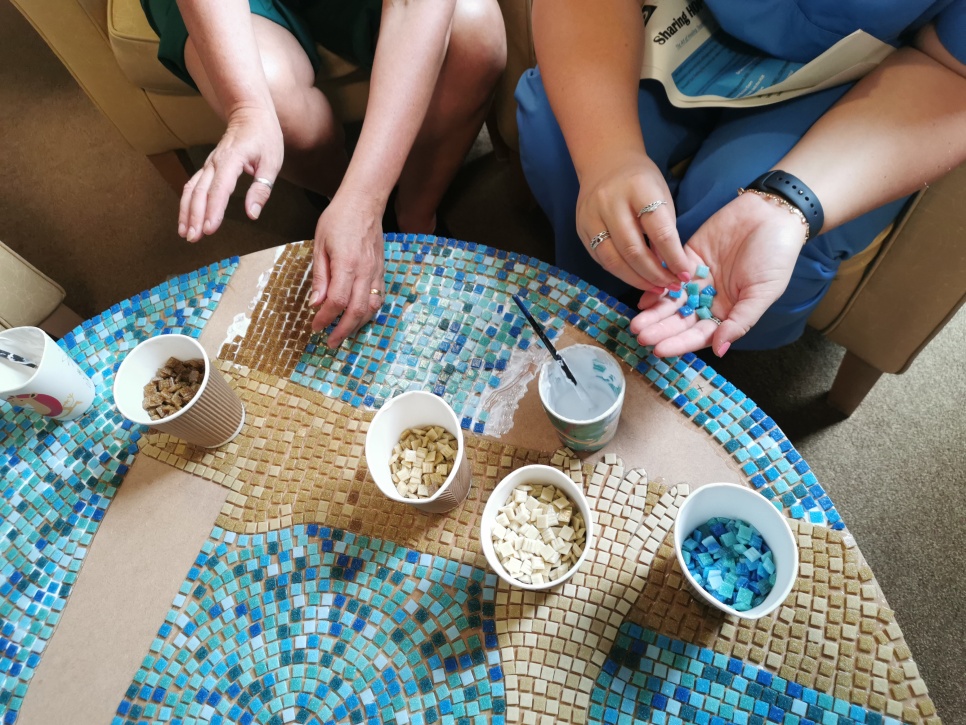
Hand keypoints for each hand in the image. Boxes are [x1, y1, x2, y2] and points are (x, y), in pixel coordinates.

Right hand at [179, 105, 283, 241]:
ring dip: (186, 212)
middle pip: (199, 192)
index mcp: (231, 160)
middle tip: (193, 237)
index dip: (213, 210)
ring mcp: (209, 164)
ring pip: (191, 189)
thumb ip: (261, 189)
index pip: (219, 189)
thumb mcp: (272, 162)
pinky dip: (186, 202)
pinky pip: (192, 185)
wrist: (249, 112)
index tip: (209, 229)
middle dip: (194, 216)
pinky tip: (185, 217)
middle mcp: (215, 163)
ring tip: (185, 233)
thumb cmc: (264, 136)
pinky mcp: (208, 167)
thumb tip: (252, 214)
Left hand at [308, 193, 386, 347]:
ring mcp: (376, 272)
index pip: (337, 302)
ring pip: (371, 308)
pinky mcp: (381, 271)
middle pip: (357, 311)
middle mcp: (365, 272)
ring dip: (358, 325)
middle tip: (330, 342)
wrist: (364, 202)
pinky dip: (368, 313)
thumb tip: (315, 303)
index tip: (315, 327)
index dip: (326, 318)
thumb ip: (320, 277)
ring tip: (343, 333)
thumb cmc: (338, 219)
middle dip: (343, 330)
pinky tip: (358, 317)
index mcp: (347, 264)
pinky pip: (378, 298)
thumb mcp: (320, 245)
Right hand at [576, 151, 690, 290]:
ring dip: (636, 279)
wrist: (605, 162)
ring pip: (613, 260)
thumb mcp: (661, 196)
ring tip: (654, 287)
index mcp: (638, 189)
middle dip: (654, 274)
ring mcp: (590, 216)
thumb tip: (671, 268)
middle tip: (670, 286)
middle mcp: (610, 202)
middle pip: (633, 250)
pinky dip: (620, 272)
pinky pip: (601, 259)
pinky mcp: (580, 229)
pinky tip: (634, 276)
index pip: (659, 231)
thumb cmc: (641, 181)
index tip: (685, 275)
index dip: (674, 258)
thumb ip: (664, 230)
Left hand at [629, 191, 807, 356]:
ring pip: (671, 301)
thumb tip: (720, 350)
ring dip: (654, 313)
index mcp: (728, 312)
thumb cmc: (777, 256)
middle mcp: (709, 300)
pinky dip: (656, 287)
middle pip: (680, 320)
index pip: (700, 334)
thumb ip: (740, 321)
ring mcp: (696, 279)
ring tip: (636, 323)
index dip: (680, 343)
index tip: (660, 350)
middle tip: (641, 336)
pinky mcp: (686, 258)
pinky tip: (644, 298)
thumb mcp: (763, 292)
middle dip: (661, 330)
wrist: (772, 213)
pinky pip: (668, 276)